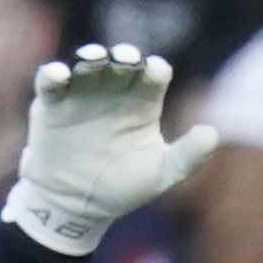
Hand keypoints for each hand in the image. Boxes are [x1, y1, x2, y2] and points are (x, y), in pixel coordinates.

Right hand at [4, 44, 220, 255]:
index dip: (155, 69)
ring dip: (91, 56)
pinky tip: (61, 74)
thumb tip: (212, 133)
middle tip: (126, 58)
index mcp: (143, 104)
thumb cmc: (123, 187)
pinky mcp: (51, 105)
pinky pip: (50, 82)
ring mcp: (81, 95)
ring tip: (95, 58)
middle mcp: (113, 93)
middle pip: (122, 64)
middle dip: (125, 56)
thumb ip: (188, 156)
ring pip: (88, 65)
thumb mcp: (161, 174)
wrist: (78, 206)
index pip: (153, 75)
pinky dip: (53, 74)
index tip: (155, 72)